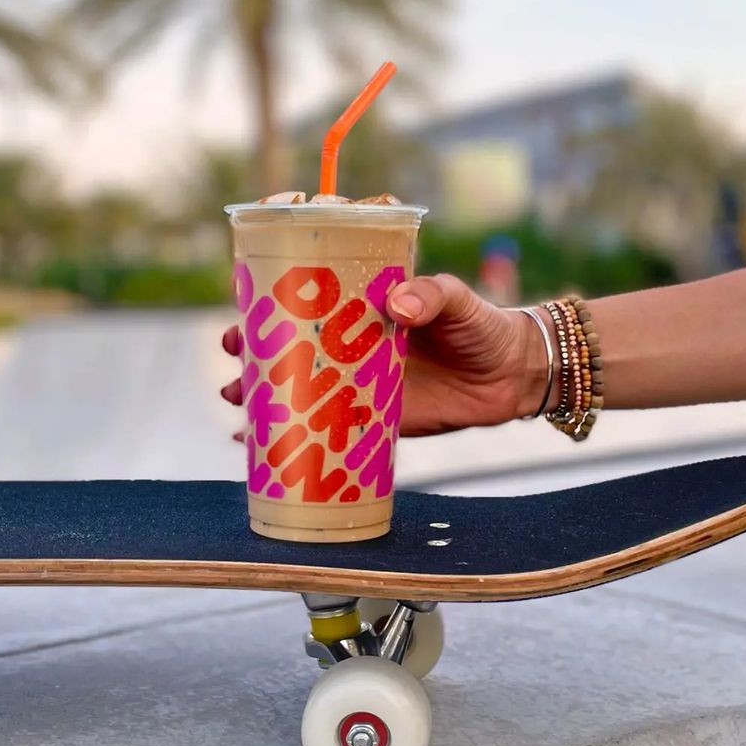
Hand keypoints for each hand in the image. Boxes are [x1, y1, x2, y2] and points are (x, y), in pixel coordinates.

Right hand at [219, 274, 547, 436]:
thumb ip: (431, 295)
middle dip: (255, 367)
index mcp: (362, 314)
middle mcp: (354, 351)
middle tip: (232, 377)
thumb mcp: (456, 299)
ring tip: (239, 411)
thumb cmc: (482, 325)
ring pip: (304, 396)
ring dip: (268, 405)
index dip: (267, 319)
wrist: (514, 373)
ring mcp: (363, 388)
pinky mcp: (379, 422)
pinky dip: (301, 441)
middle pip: (292, 357)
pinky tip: (270, 451)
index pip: (304, 312)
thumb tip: (398, 305)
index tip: (240, 327)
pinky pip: (333, 433)